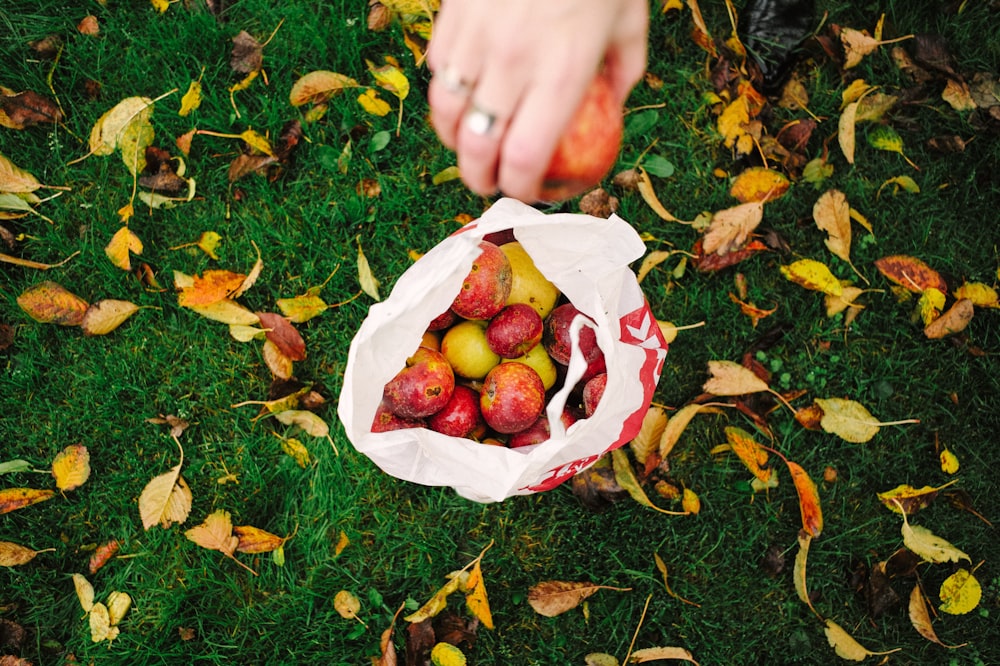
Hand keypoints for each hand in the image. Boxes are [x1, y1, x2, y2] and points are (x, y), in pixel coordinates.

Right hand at [426, 0, 648, 201]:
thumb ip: (622, 73)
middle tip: (488, 184)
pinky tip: (462, 96)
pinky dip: (446, 93)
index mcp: (562, 72)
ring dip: (454, 141)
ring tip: (468, 148)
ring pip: (446, 113)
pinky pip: (439, 69)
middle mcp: (514, 61)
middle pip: (477, 146)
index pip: (524, 155)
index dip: (519, 187)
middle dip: (477, 178)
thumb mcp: (630, 21)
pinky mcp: (453, 15)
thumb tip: (610, 111)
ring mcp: (477, 37)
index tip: (526, 191)